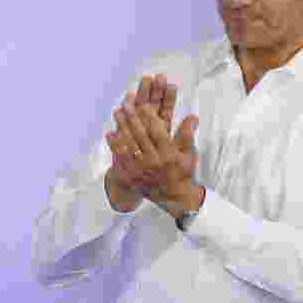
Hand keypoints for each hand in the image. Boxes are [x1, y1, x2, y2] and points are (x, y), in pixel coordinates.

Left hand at [115, 83, 201, 216]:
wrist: (174, 197)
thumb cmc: (182, 172)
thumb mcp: (188, 154)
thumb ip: (187, 135)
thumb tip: (192, 116)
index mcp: (168, 156)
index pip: (157, 132)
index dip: (150, 117)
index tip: (144, 105)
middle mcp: (154, 162)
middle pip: (140, 136)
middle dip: (132, 118)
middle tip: (126, 104)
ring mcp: (141, 170)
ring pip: (128, 144)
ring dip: (121, 127)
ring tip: (117, 112)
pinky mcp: (131, 176)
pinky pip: (120, 158)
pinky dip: (114, 145)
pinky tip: (110, 133)